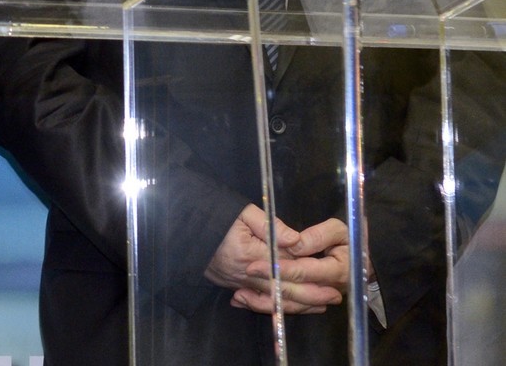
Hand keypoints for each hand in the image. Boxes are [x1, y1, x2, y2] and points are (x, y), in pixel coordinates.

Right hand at [205, 205, 341, 314]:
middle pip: (284, 289)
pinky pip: (259, 300)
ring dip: (298, 304)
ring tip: (320, 304)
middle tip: (334, 296)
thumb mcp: (243, 212)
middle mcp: (247, 273)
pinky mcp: (233, 285)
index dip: (310, 272)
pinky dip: (277, 305)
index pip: (287, 265)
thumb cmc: (215, 214)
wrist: (183, 226)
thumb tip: (296, 239)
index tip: (332, 276)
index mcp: (251, 253)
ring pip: (273, 299)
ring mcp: (239, 282)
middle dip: (311, 294)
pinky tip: (290, 305)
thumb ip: (271, 225)